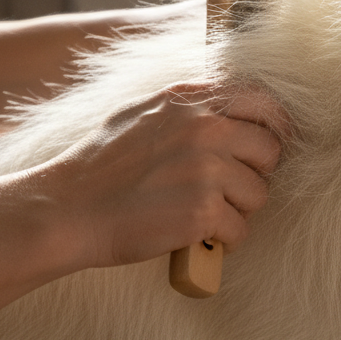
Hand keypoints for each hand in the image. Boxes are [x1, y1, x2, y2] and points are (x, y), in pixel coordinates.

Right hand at [37, 81, 288, 270]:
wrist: (66, 209)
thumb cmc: (101, 165)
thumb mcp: (144, 112)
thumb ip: (191, 107)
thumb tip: (232, 109)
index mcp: (192, 99)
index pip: (263, 103)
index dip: (274, 127)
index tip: (269, 147)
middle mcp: (205, 128)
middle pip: (270, 150)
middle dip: (255, 173)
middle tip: (229, 189)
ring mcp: (206, 169)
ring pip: (259, 193)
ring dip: (238, 210)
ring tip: (205, 213)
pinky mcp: (202, 211)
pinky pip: (240, 229)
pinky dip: (223, 239)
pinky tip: (200, 237)